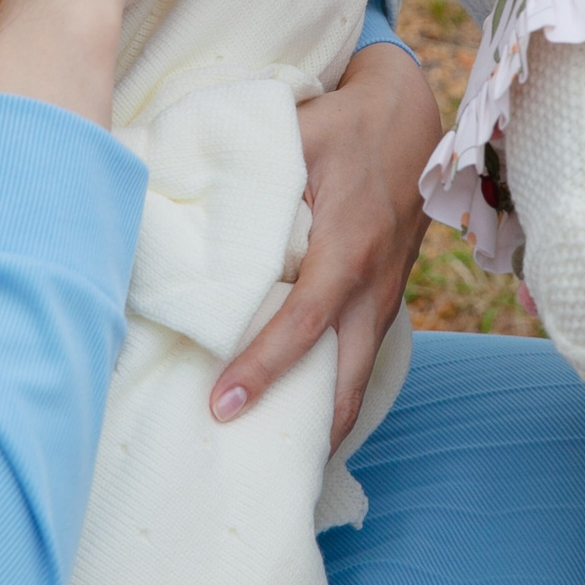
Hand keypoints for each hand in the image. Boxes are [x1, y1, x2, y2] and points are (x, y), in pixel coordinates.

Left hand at [209, 41, 437, 446]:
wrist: (413, 116)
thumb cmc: (345, 122)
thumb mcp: (297, 130)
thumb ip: (246, 163)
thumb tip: (171, 182)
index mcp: (349, 244)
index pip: (305, 321)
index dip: (264, 367)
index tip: (222, 403)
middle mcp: (373, 282)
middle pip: (345, 377)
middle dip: (305, 428)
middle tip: (254, 466)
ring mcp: (384, 295)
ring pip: (359, 378)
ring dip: (326, 425)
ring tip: (282, 468)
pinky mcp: (385, 298)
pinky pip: (362, 358)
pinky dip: (337, 394)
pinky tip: (306, 422)